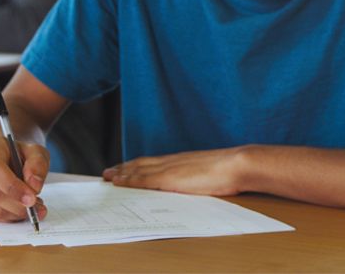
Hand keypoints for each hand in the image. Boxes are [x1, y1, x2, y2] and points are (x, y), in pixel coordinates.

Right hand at [0, 136, 49, 222]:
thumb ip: (38, 164)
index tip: (32, 198)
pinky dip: (10, 217)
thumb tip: (34, 185)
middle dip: (19, 205)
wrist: (8, 158)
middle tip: (38, 206)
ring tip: (33, 206)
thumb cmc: (20, 154)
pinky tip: (21, 208)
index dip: (13, 187)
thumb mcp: (36, 152)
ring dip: (17, 212)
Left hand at [102, 146, 250, 195]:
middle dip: (123, 169)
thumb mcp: (208, 172)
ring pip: (138, 170)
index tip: (124, 168)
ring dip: (121, 173)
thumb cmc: (229, 170)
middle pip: (141, 164)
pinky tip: (119, 183)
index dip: (136, 165)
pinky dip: (129, 181)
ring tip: (107, 177)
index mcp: (181, 160)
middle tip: (107, 173)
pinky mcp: (170, 177)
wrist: (237, 165)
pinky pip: (143, 179)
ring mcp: (170, 168)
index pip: (153, 162)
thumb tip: (193, 184)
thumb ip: (196, 176)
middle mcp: (172, 161)